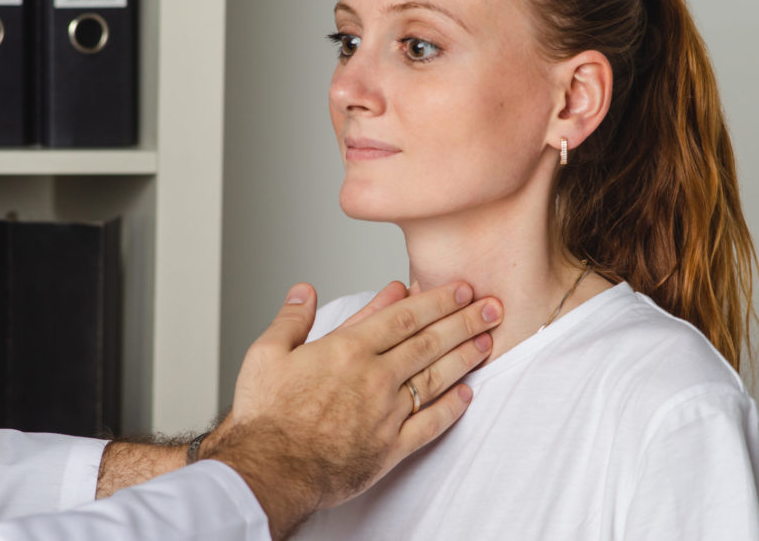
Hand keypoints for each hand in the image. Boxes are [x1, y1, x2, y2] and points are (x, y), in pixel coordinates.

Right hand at [205, 281, 501, 538]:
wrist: (269, 470)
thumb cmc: (266, 416)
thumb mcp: (266, 353)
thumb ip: (292, 318)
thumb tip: (305, 291)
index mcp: (348, 349)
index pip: (404, 316)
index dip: (437, 300)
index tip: (461, 289)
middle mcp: (374, 377)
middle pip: (430, 342)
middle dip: (465, 321)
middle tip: (492, 307)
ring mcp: (386, 413)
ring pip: (436, 378)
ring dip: (465, 357)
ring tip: (488, 342)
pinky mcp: (389, 447)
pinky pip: (430, 425)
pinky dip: (451, 409)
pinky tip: (467, 395)